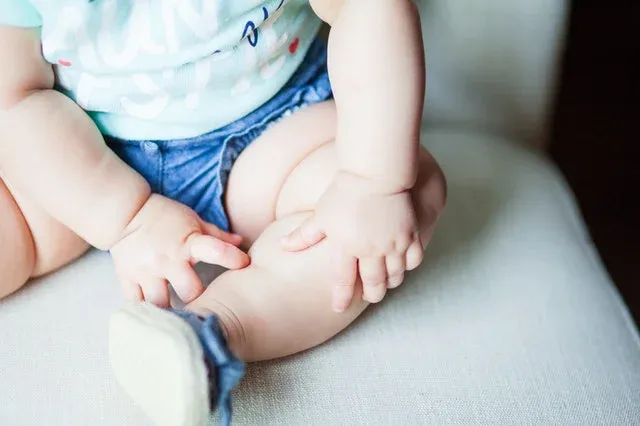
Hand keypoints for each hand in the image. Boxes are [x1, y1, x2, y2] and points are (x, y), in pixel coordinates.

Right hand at [110, 194, 249, 306]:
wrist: (126, 212)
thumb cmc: (166, 216)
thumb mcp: (193, 220)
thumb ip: (217, 236)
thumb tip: (241, 242)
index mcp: (188, 243)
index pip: (215, 250)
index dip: (232, 258)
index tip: (245, 264)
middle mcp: (167, 259)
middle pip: (190, 292)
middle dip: (199, 300)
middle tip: (204, 307)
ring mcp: (145, 271)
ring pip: (161, 304)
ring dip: (171, 312)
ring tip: (178, 320)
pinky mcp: (127, 278)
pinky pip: (135, 304)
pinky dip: (145, 312)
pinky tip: (154, 317)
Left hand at [281, 171, 422, 311]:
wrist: (375, 173)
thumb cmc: (344, 192)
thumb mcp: (321, 215)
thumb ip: (304, 235)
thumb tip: (282, 247)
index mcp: (346, 246)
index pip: (342, 280)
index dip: (341, 297)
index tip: (338, 308)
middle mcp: (370, 249)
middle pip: (373, 284)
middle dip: (372, 294)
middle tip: (370, 297)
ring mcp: (392, 243)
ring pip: (395, 276)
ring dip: (390, 283)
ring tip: (386, 284)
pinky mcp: (410, 234)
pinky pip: (414, 261)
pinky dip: (408, 267)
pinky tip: (402, 266)